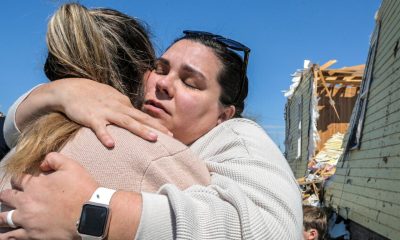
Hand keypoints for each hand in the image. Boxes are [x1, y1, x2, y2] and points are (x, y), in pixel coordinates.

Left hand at [0, 152, 98, 239]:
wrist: (91, 214)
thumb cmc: (83, 190)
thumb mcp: (72, 166)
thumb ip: (54, 159)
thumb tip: (42, 163)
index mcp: (34, 185)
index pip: (17, 179)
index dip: (18, 179)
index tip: (21, 181)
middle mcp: (26, 202)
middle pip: (6, 197)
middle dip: (6, 195)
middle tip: (7, 197)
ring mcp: (27, 220)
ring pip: (4, 218)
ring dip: (1, 216)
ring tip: (0, 218)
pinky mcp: (32, 235)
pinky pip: (11, 237)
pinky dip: (6, 235)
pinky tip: (3, 236)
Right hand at [17, 78, 170, 147]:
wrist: (70, 89)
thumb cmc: (92, 95)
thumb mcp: (112, 99)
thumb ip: (124, 107)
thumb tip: (135, 114)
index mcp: (124, 104)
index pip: (143, 116)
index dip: (157, 124)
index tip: (170, 134)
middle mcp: (118, 107)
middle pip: (140, 118)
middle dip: (157, 127)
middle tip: (171, 136)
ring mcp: (105, 112)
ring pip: (126, 122)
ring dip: (140, 130)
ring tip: (153, 138)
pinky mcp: (91, 118)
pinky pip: (99, 128)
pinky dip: (105, 135)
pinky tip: (111, 145)